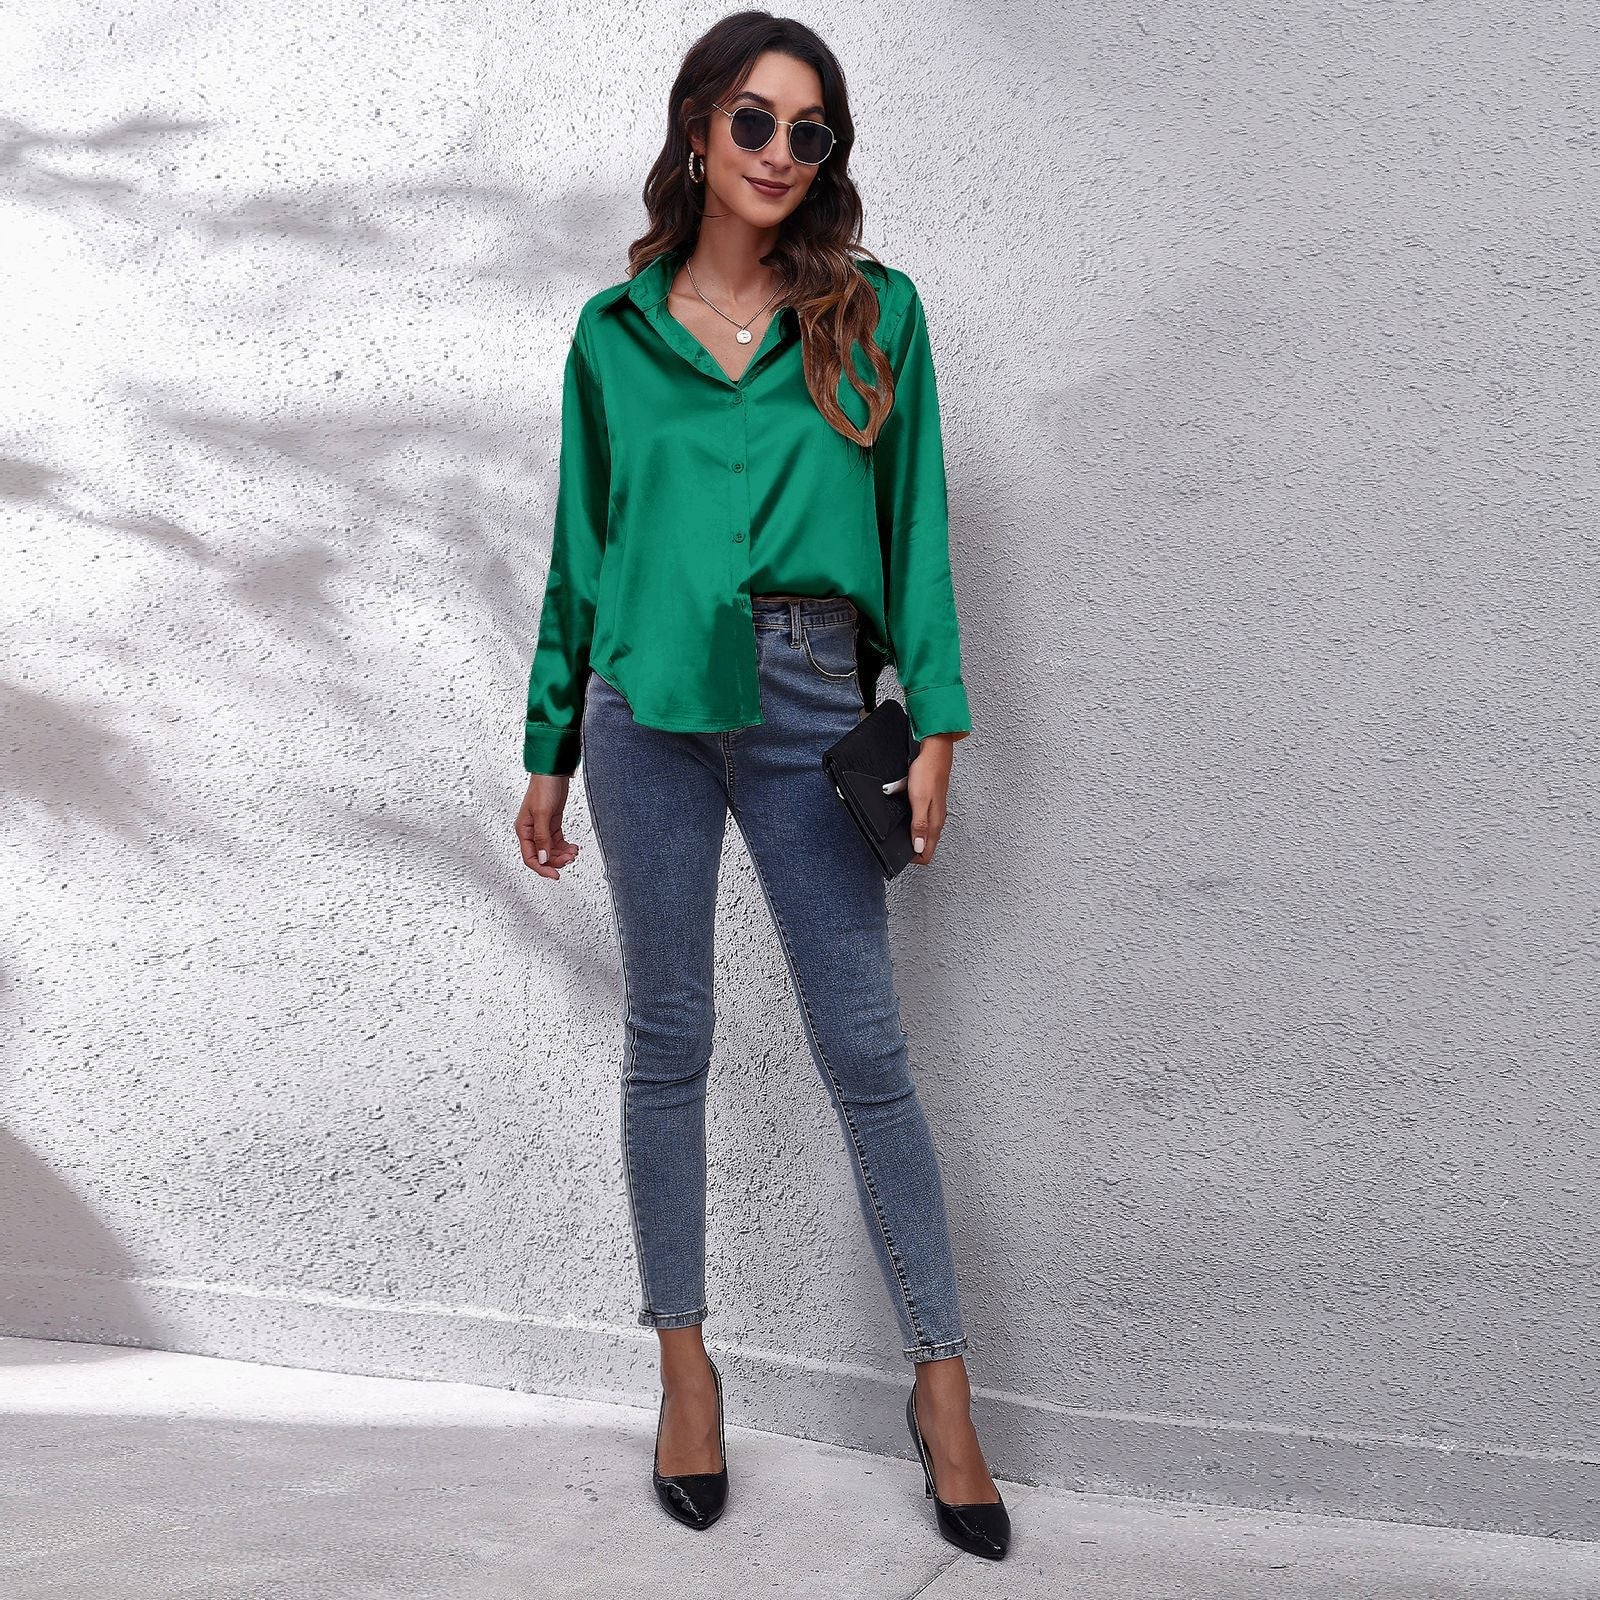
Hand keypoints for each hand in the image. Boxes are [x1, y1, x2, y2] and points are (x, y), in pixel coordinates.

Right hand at [516, 773, 581, 879]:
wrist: (553, 773)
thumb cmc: (543, 788)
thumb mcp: (542, 814)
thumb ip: (542, 837)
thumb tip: (543, 858)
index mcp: (523, 830)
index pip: (530, 857)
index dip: (542, 868)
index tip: (555, 875)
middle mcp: (531, 831)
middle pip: (542, 856)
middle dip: (556, 860)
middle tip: (569, 859)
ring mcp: (542, 828)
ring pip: (551, 850)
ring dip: (562, 854)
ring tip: (573, 852)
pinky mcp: (552, 824)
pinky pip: (557, 842)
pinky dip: (565, 847)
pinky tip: (573, 847)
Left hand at [906, 733, 959, 865]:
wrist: (935, 752)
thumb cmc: (928, 773)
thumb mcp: (919, 801)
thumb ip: (919, 825)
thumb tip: (918, 847)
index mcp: (934, 822)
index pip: (927, 853)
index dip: (913, 857)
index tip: (900, 854)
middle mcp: (936, 819)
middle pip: (925, 845)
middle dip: (911, 849)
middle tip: (897, 847)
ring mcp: (934, 811)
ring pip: (923, 832)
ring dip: (911, 835)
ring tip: (899, 832)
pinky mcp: (929, 802)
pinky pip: (920, 818)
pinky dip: (911, 821)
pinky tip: (903, 814)